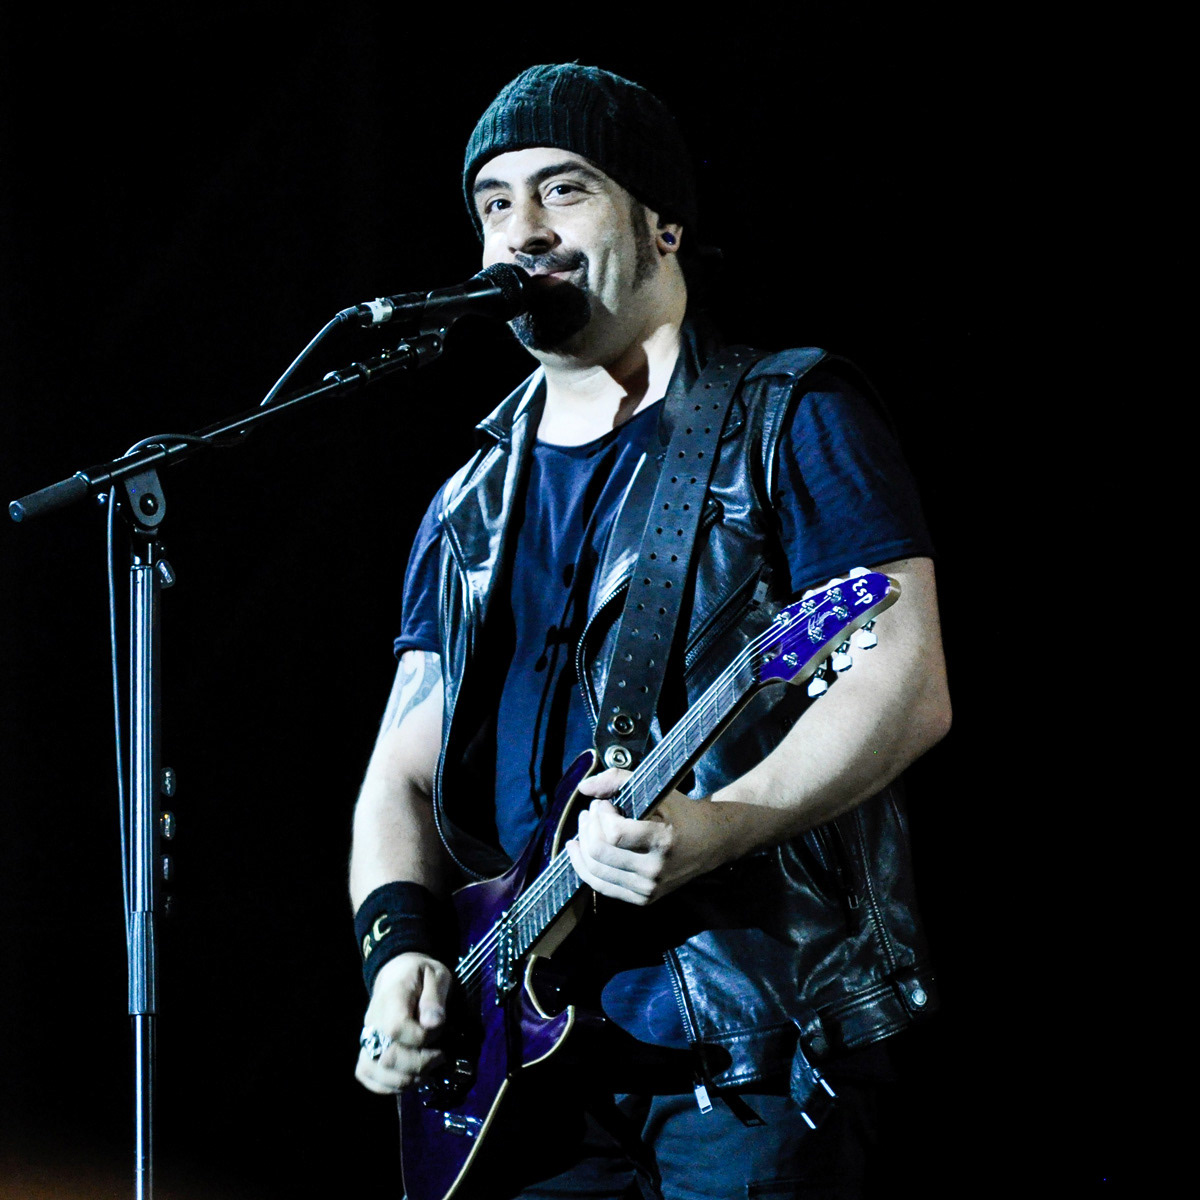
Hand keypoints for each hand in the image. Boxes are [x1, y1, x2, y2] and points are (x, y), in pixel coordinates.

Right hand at [354, 952, 449, 1094]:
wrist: (397, 971)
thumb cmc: (420, 974)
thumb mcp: (436, 974)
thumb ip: (435, 997)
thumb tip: (434, 1023)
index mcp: (392, 998)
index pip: (396, 1028)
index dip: (421, 1038)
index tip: (440, 1030)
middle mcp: (373, 1021)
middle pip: (386, 1056)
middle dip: (418, 1065)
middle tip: (440, 1057)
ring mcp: (367, 1036)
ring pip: (374, 1070)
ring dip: (405, 1079)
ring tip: (427, 1071)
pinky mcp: (366, 1048)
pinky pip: (366, 1074)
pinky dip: (387, 1085)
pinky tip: (407, 1079)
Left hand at [567, 768, 720, 905]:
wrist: (711, 842)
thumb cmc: (681, 812)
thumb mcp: (657, 788)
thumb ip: (618, 780)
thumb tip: (584, 787)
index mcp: (662, 840)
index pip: (614, 833)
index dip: (601, 815)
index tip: (604, 803)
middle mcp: (655, 870)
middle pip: (599, 852)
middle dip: (587, 827)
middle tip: (591, 812)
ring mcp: (648, 888)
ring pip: (595, 871)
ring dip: (582, 845)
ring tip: (586, 826)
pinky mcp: (643, 899)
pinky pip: (602, 886)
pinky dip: (585, 867)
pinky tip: (581, 850)